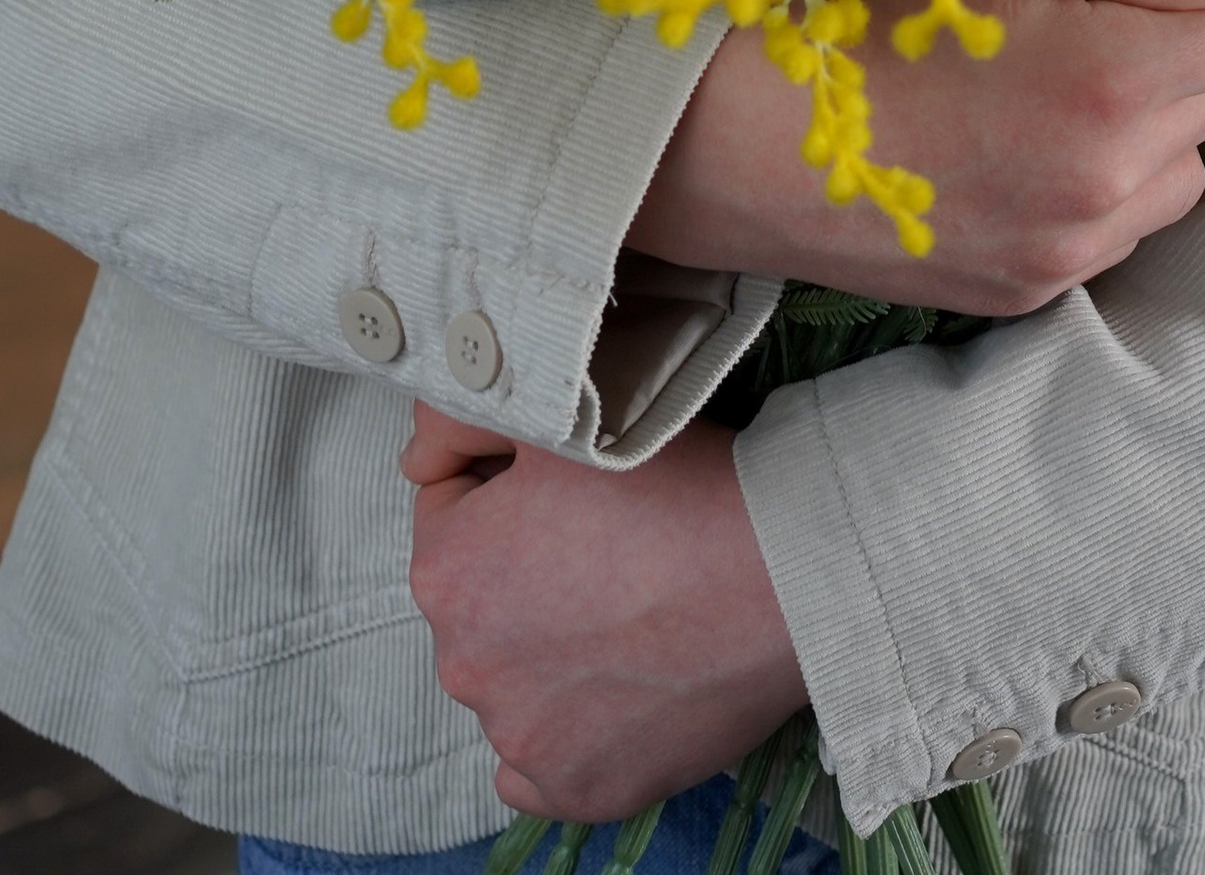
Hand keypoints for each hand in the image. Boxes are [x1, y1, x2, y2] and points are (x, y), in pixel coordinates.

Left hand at [404, 405, 805, 822]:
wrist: (785, 572)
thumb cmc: (679, 485)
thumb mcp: (560, 416)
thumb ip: (462, 420)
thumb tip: (418, 455)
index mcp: (446, 571)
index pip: (451, 511)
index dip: (510, 486)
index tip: (573, 488)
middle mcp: (463, 666)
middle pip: (483, 600)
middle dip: (525, 571)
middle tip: (611, 543)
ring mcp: (522, 739)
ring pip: (515, 679)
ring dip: (552, 650)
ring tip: (635, 609)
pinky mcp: (579, 788)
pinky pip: (541, 763)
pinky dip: (570, 729)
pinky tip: (620, 685)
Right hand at [631, 0, 1204, 313]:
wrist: (732, 141)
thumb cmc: (858, 16)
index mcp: (1111, 86)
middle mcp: (1107, 189)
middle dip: (1170, 49)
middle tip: (1080, 14)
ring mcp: (1066, 256)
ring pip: (1171, 179)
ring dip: (1143, 128)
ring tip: (1049, 86)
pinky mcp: (1023, 296)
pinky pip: (1108, 234)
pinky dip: (1091, 188)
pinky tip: (1012, 147)